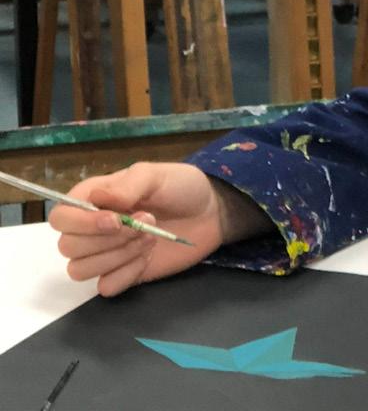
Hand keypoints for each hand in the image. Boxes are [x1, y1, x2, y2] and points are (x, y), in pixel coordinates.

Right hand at [49, 162, 269, 296]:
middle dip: (109, 239)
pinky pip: (106, 287)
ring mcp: (106, 254)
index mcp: (94, 199)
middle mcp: (93, 228)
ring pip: (81, 270)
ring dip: (118, 255)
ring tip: (150, 237)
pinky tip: (148, 258)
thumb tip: (97, 199)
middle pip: (68, 247)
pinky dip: (126, 274)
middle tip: (146, 222)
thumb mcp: (156, 175)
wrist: (211, 213)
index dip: (81, 223)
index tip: (116, 220)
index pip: (60, 217)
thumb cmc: (181, 187)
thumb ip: (127, 186)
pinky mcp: (123, 274)